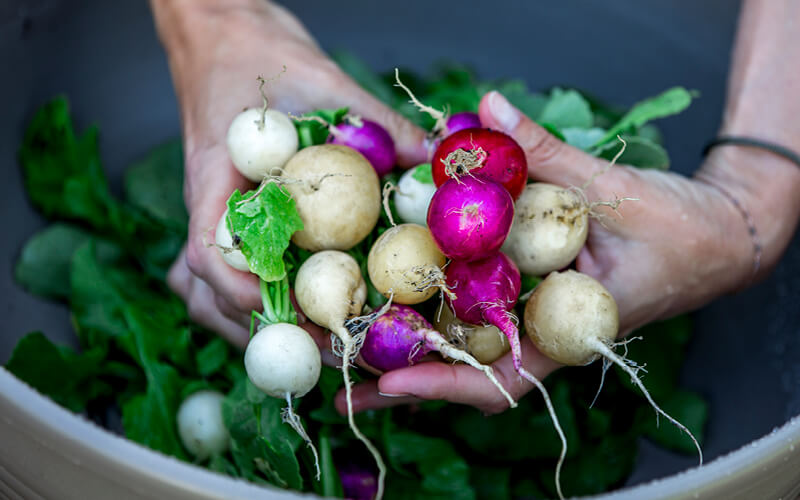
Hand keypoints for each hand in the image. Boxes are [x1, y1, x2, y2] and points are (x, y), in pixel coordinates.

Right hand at [151, 0, 427, 345]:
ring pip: (207, 293)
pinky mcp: (229, 218)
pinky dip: (252, 302)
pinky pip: (226, 273)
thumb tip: (440, 161)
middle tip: (330, 348)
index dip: (246, 294)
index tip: (295, 315)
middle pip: (208, 292)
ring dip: (251, 326)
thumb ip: (379, 123)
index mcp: (215, 179)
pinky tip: (295, 313)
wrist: (224, 36)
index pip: (209, 252)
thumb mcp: (323, 81)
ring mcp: (213, 217)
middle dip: (264, 329)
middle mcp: (208, 208)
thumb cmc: (257, 53)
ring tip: (315, 344)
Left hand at [339, 90, 756, 414]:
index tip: (390, 380)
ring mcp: (534, 316)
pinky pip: (478, 309)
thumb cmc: (679, 227)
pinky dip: (438, 307)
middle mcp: (544, 332)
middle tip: (341, 390)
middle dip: (407, 383)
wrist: (715, 234)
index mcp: (568, 329)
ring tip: (347, 355)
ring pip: (466, 348)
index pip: (502, 376)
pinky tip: (395, 299)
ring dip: (410, 352)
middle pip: (467, 374)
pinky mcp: (529, 293)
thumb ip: (545, 151)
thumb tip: (486, 107)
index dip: (445, 382)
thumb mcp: (612, 188)